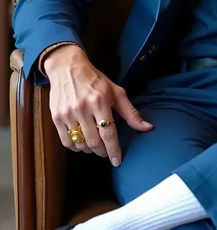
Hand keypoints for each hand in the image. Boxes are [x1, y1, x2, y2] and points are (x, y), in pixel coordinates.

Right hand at [44, 44, 153, 165]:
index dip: (114, 150)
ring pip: (80, 144)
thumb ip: (131, 112)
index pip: (108, 133)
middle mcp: (82, 108)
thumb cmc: (95, 80)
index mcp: (100, 101)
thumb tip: (148, 128)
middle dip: (102, 152)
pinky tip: (82, 142)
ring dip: (89, 150)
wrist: (67, 68)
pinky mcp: (56, 117)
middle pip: (94, 142)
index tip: (118, 161)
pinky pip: (66, 142)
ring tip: (95, 145)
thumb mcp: (116, 92)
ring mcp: (67, 114)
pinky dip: (75, 147)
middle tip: (107, 151)